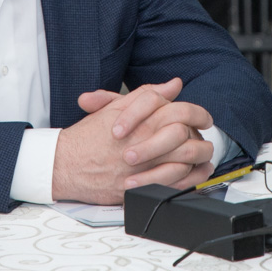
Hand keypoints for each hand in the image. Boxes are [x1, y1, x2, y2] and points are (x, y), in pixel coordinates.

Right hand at [53, 78, 214, 203]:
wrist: (64, 164)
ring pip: (185, 161)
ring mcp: (143, 166)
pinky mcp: (140, 187)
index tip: (204, 117)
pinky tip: (195, 173)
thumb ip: (147, 95)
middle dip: (202, 136)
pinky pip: (174, 183)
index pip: (181, 111)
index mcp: (142, 121)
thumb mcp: (115, 108)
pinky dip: (190, 179)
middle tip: (206, 136)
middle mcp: (145, 142)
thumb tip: (173, 85)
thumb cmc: (88, 137)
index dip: (198, 113)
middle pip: (188, 136)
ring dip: (200, 157)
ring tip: (203, 155)